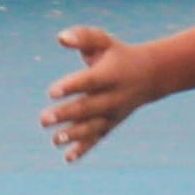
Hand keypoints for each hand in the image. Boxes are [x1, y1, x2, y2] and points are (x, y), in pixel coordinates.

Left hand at [40, 25, 157, 162]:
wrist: (151, 75)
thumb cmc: (118, 55)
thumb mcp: (104, 41)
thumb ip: (82, 36)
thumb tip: (61, 38)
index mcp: (109, 74)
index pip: (89, 82)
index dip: (71, 86)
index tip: (51, 92)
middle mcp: (112, 96)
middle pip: (87, 107)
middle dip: (66, 114)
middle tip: (43, 119)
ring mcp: (112, 113)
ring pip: (92, 126)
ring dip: (74, 135)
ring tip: (54, 139)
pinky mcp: (111, 124)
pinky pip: (97, 139)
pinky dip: (84, 149)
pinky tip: (68, 158)